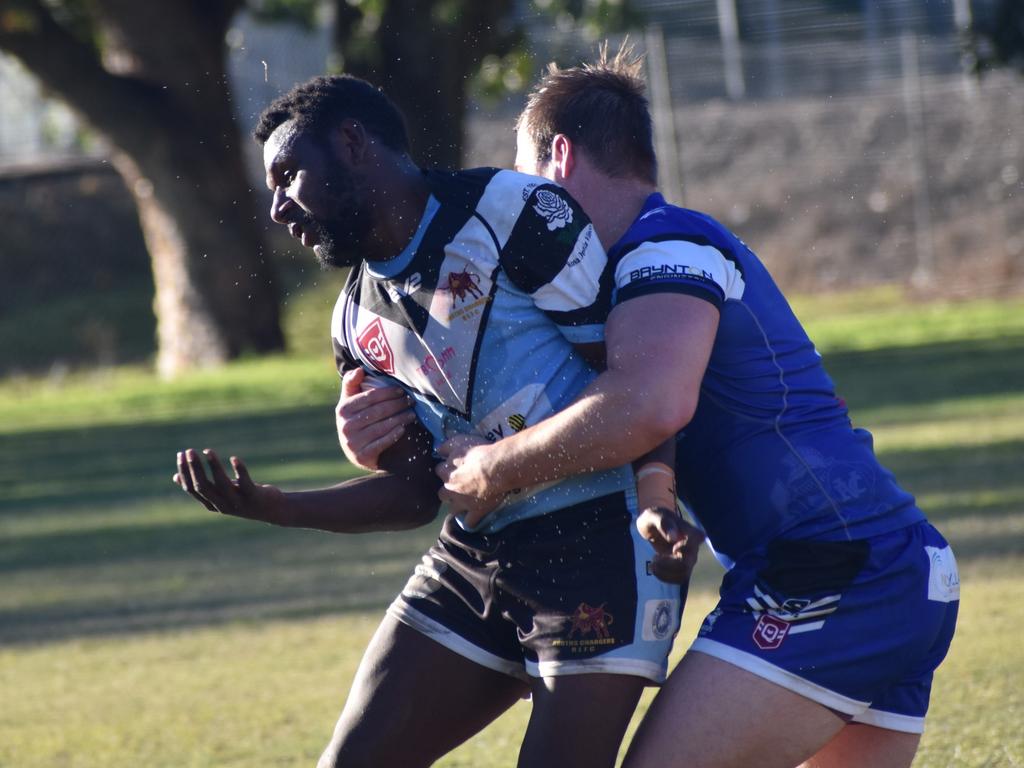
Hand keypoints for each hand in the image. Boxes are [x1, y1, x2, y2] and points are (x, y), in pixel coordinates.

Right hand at [173, 448, 287, 524]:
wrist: (272, 510)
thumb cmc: (242, 498)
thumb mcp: (219, 493)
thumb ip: (201, 487)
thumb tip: (175, 477)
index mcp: (211, 504)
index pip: (192, 489)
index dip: (185, 472)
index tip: (181, 454)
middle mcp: (222, 505)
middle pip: (203, 486)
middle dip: (194, 468)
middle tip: (189, 450)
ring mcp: (238, 502)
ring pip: (222, 483)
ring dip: (213, 466)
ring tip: (207, 450)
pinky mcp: (254, 496)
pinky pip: (245, 482)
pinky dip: (239, 470)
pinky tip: (234, 458)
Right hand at [336, 368, 415, 469]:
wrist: (355, 451)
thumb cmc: (356, 419)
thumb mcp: (349, 401)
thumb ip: (351, 383)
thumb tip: (359, 370)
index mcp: (343, 409)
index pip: (369, 397)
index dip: (387, 393)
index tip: (401, 391)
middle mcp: (345, 426)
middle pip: (378, 411)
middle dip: (397, 405)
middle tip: (411, 401)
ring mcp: (353, 442)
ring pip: (381, 427)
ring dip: (399, 419)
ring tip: (412, 414)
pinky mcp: (361, 456)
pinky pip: (381, 443)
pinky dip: (394, 435)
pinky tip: (404, 429)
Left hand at [435, 435, 505, 527]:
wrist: (495, 468)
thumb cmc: (477, 452)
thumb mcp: (458, 442)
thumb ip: (446, 446)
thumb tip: (436, 450)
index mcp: (445, 472)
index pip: (439, 471)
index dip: (446, 469)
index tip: (453, 467)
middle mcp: (450, 490)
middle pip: (442, 493)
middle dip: (448, 491)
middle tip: (458, 486)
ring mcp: (462, 503)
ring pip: (453, 509)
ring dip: (456, 506)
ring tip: (464, 502)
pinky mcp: (476, 511)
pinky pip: (470, 522)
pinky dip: (471, 521)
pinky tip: (473, 518)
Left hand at [636, 507, 704, 583]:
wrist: (651, 525)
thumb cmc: (654, 517)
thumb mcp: (655, 516)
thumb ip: (664, 523)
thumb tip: (674, 537)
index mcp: (691, 532)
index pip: (693, 546)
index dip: (681, 551)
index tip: (670, 548)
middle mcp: (692, 547)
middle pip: (686, 565)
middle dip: (668, 566)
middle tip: (654, 559)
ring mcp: (687, 558)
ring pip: (683, 575)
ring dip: (665, 573)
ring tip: (653, 564)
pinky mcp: (680, 566)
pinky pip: (678, 579)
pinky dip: (665, 577)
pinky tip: (655, 568)